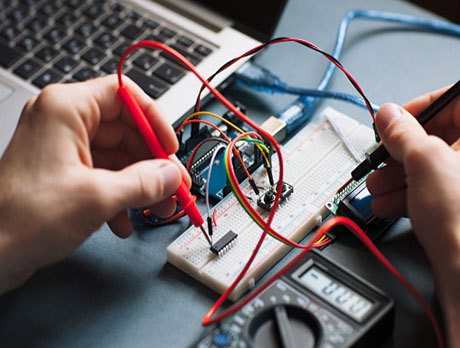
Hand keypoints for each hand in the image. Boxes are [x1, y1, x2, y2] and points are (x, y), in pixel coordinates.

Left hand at [0, 75, 188, 293]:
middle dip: (153, 162)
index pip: (124, 95)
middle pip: (126, 130)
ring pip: (119, 156)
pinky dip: (120, 196)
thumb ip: (144, 182)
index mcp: (66, 109)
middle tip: (173, 185)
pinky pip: (105, 176)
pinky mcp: (65, 174)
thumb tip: (171, 175)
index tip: (170, 146)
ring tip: (157, 207)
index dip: (154, 119)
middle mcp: (64, 123)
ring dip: (141, 184)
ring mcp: (64, 150)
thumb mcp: (97, 197)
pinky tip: (124, 221)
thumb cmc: (20, 218)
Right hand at [366, 87, 459, 344]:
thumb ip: (403, 133)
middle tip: (380, 160)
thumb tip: (388, 116)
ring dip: (395, 177)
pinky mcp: (458, 206)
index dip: (416, 109)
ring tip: (377, 188)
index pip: (451, 102)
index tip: (392, 122)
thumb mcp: (426, 163)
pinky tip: (387, 204)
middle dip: (398, 152)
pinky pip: (430, 190)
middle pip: (436, 137)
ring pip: (428, 168)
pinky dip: (405, 195)